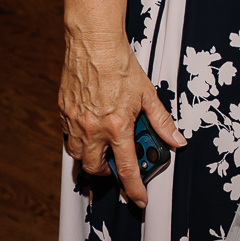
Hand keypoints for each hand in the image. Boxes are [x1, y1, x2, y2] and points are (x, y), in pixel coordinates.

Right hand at [59, 28, 185, 208]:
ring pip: (78, 155)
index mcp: (117, 126)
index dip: (134, 188)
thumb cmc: (120, 64)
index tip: (138, 198)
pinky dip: (78, 139)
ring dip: (91, 158)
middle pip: (97, 168)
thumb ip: (162, 121)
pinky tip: (89, 130)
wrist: (94, 42)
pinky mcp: (63, 111)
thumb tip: (176, 139)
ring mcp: (75, 121)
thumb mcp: (148, 93)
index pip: (127, 168)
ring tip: (102, 149)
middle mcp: (93, 129)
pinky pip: (68, 136)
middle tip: (118, 164)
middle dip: (108, 172)